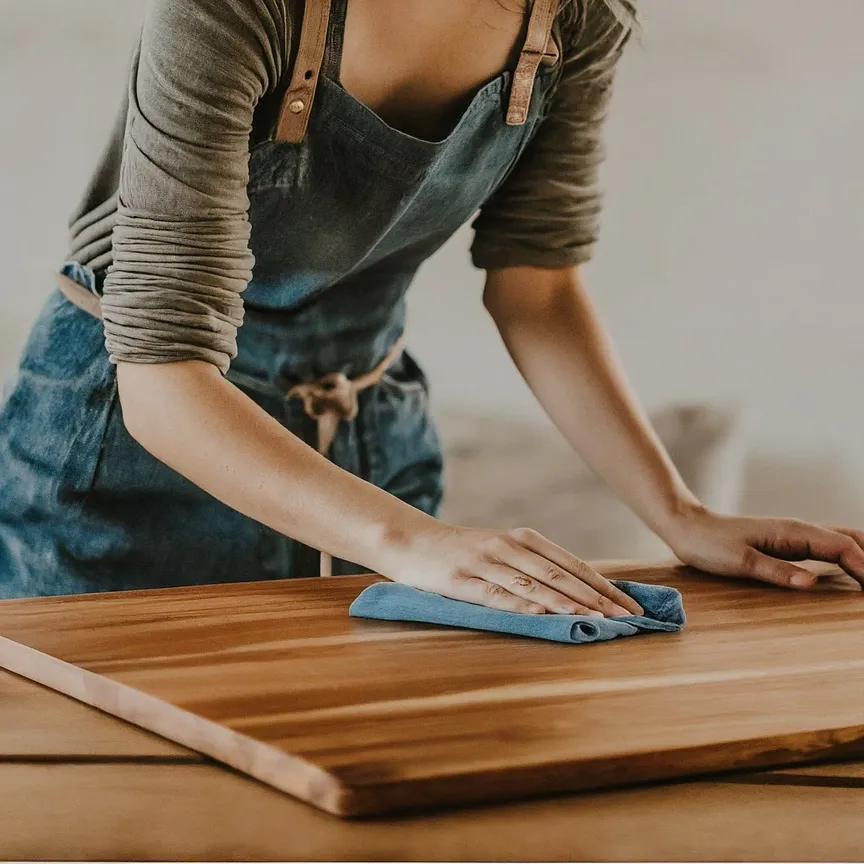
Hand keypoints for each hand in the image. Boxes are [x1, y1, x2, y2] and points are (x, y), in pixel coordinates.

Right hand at [379, 525, 643, 616]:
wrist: (409, 540)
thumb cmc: (460, 550)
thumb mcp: (500, 551)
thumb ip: (533, 567)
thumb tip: (575, 593)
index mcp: (523, 539)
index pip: (573, 565)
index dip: (605, 586)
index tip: (632, 607)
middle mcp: (509, 547)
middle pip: (562, 575)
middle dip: (599, 598)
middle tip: (630, 619)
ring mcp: (485, 562)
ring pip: (536, 585)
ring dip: (571, 604)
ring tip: (600, 620)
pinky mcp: (462, 579)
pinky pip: (498, 595)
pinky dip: (525, 606)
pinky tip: (546, 617)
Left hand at [664, 505, 863, 589]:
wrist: (688, 528)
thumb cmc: (709, 545)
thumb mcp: (739, 562)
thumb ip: (775, 571)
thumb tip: (811, 584)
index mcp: (793, 532)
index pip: (844, 548)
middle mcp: (799, 530)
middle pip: (852, 539)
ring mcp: (795, 535)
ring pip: (843, 540)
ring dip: (863, 556)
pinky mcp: (787, 543)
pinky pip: (827, 547)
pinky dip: (848, 557)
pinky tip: (853, 571)